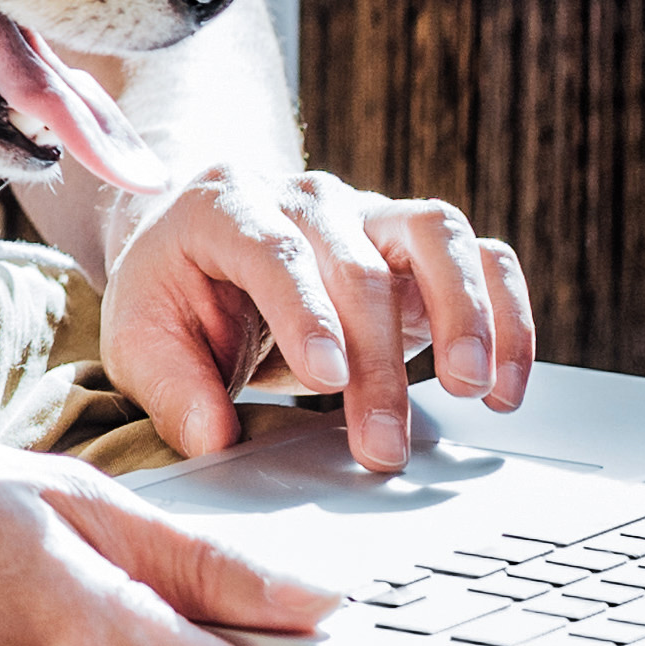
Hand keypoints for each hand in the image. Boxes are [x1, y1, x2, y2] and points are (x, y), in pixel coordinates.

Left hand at [98, 166, 539, 467]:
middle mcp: (309, 198)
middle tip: (384, 447)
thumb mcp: (138, 337)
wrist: (204, 246)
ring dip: (467, 313)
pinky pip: (482, 257)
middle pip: (359, 264)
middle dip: (379, 360)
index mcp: (227, 205)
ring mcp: (371, 214)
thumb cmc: (173, 293)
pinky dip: (506, 315)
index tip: (326, 380)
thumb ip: (170, 386)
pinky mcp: (418, 245)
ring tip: (475, 392)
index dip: (305, 312)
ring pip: (440, 234)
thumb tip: (213, 437)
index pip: (274, 249)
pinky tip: (506, 385)